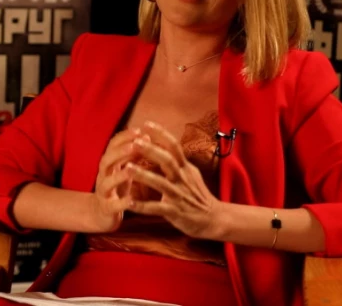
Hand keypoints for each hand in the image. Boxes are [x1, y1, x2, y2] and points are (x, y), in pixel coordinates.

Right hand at [90, 128, 139, 231]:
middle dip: (119, 152)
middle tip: (134, 146)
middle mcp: (103, 175)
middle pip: (106, 160)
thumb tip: (146, 136)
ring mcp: (103, 192)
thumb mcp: (125, 168)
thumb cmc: (118, 186)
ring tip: (131, 170)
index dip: (124, 137)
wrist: (103, 213)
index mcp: (109, 164)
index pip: (113, 145)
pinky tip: (131, 199)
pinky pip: (111, 205)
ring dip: (118, 175)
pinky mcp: (106, 209)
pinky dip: (121, 202)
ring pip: (106, 182)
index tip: (139, 130)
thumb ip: (133, 154)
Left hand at [126, 121, 220, 238]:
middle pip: (168, 160)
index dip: (161, 134)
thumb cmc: (198, 195)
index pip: (174, 146)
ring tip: (127, 168)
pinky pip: (157, 208)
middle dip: (151, 150)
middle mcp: (182, 178)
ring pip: (160, 183)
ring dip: (143, 175)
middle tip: (135, 142)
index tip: (146, 123)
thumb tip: (164, 145)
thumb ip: (177, 161)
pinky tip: (128, 202)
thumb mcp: (190, 174)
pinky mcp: (176, 212)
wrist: (214, 219)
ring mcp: (179, 195)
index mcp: (185, 168)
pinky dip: (142, 206)